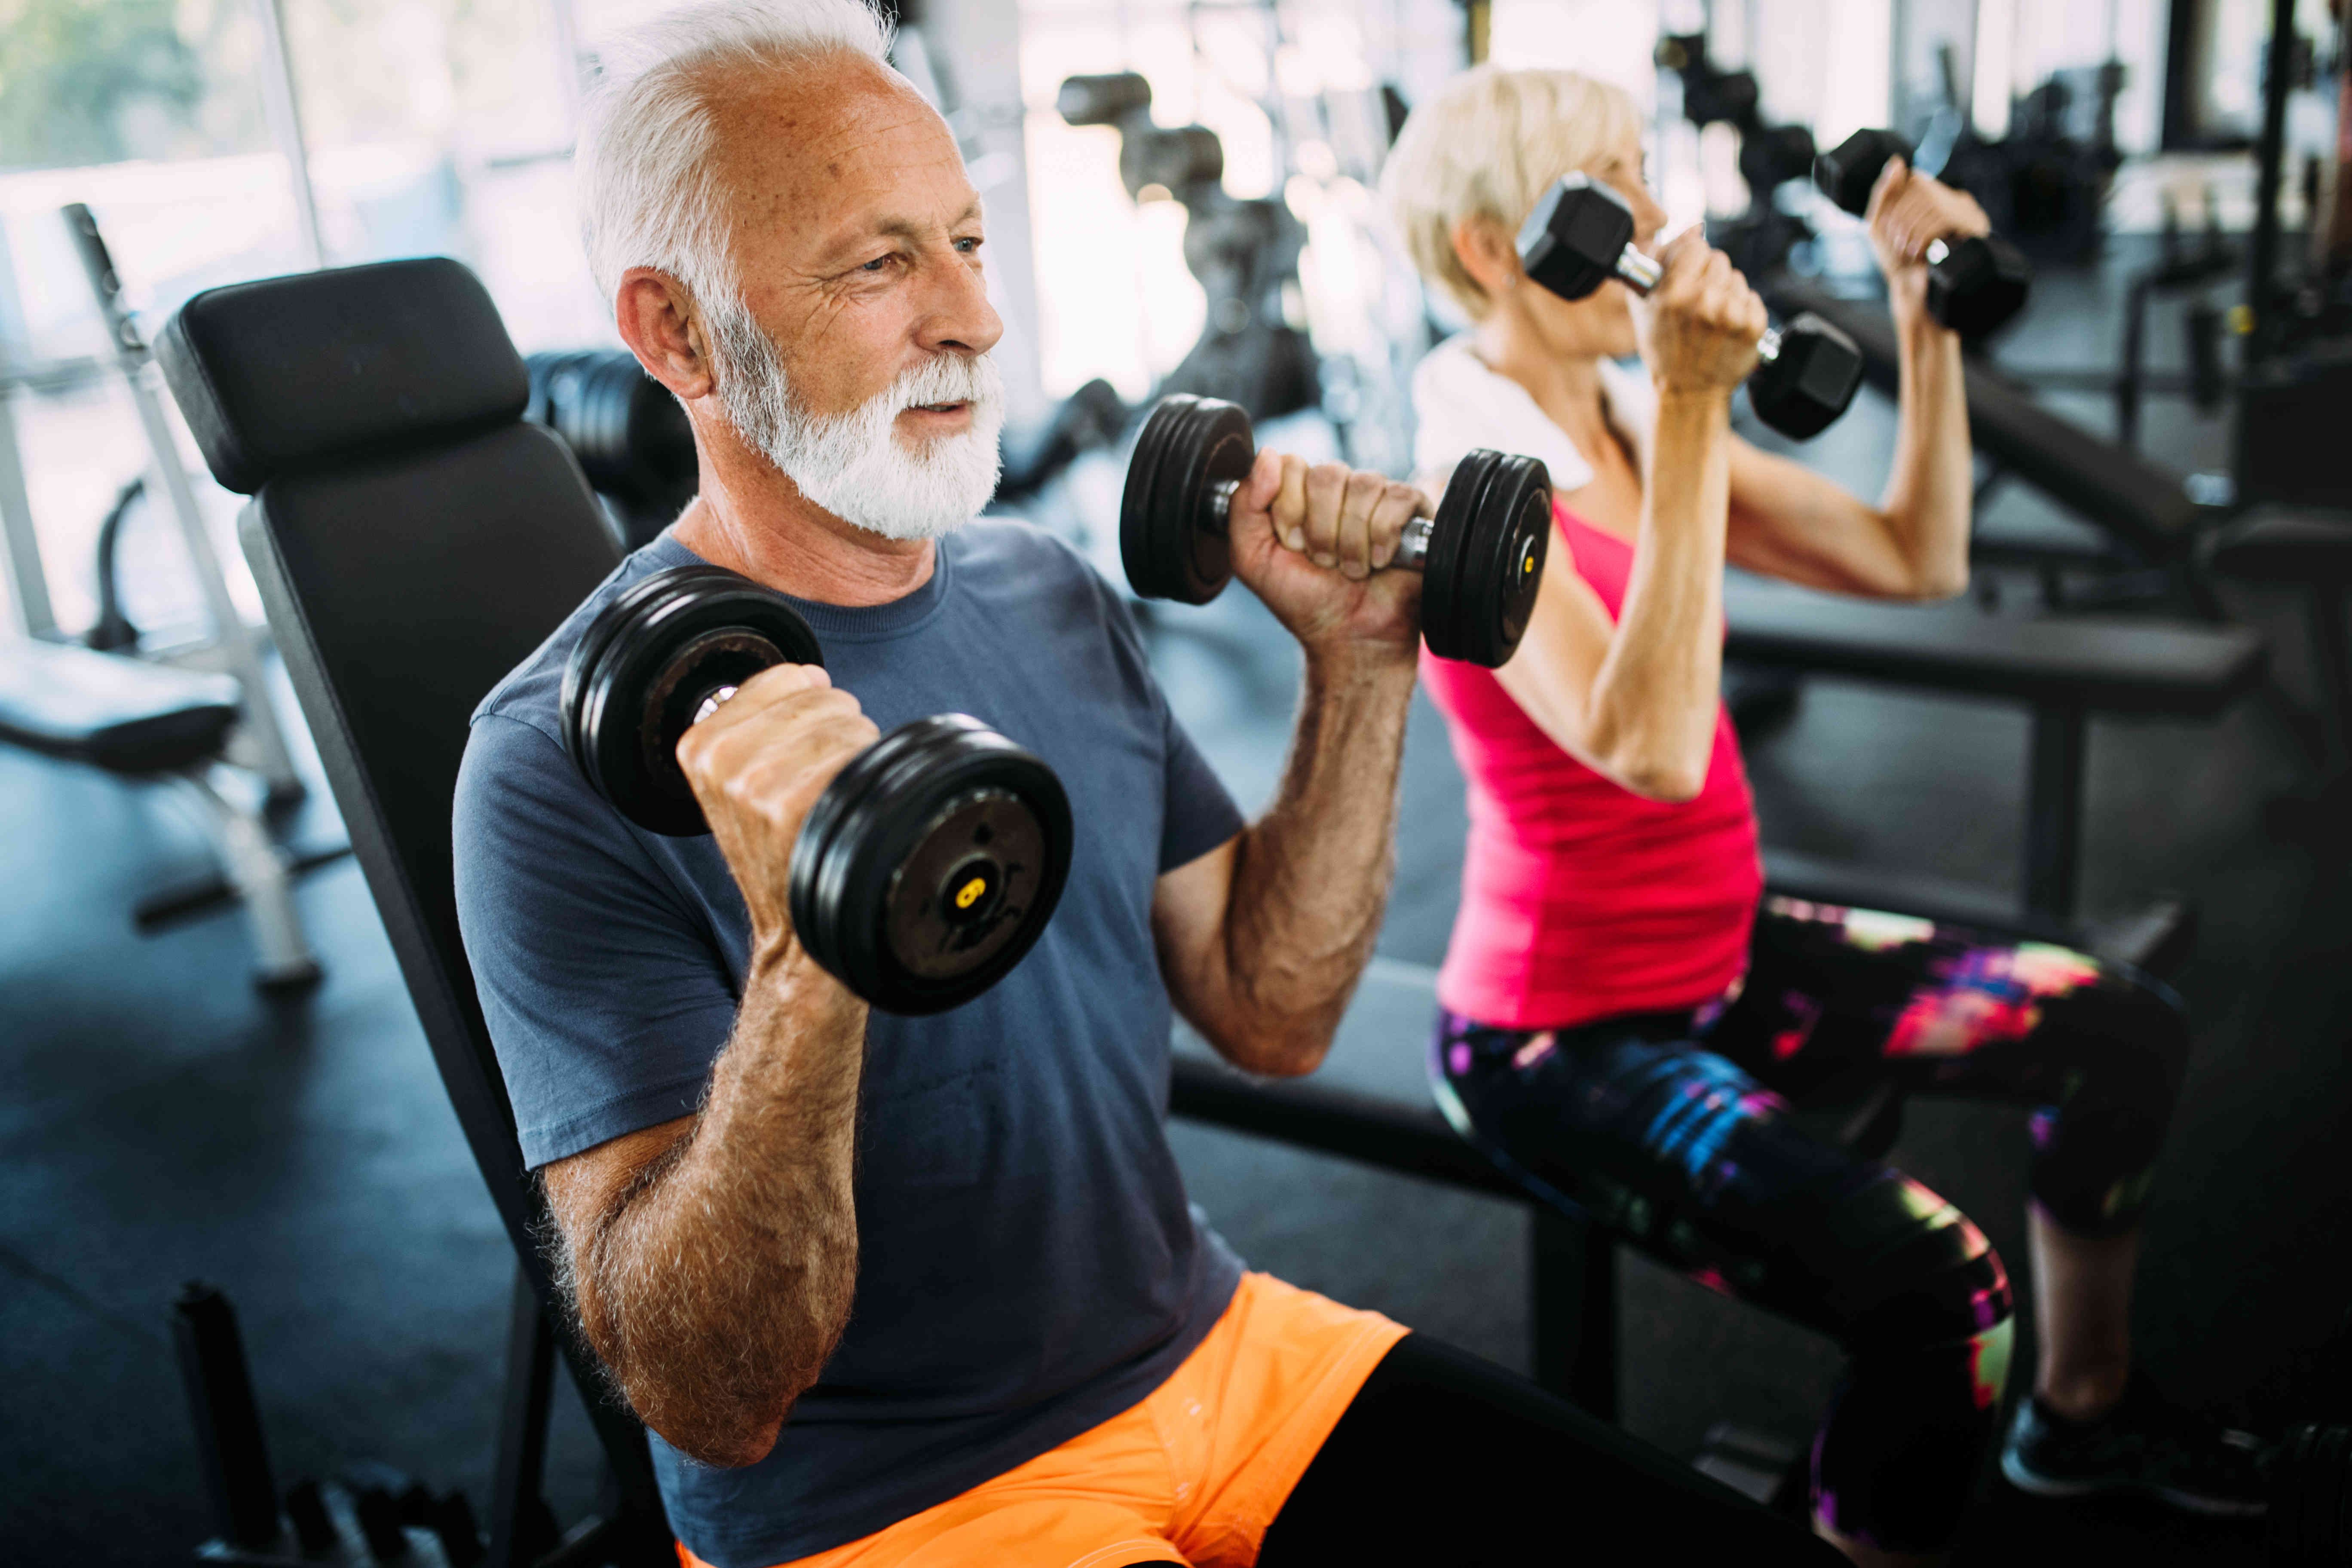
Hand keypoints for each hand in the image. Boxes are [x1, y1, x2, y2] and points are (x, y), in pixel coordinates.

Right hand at [673, 663, 879, 963]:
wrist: (792, 930)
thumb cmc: (779, 850)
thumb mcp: (740, 781)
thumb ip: (761, 719)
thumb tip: (810, 674)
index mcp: (698, 744)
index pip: (786, 677)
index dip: (812, 710)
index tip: (802, 754)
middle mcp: (719, 760)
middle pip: (822, 696)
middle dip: (839, 730)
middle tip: (824, 785)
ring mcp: (753, 784)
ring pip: (844, 721)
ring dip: (857, 754)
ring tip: (836, 798)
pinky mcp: (790, 806)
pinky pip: (855, 753)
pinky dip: (868, 776)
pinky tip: (848, 811)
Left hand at [1229, 450, 1426, 667]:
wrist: (1349, 637)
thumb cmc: (1304, 600)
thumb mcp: (1252, 558)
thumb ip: (1244, 505)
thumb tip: (1268, 454)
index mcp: (1300, 492)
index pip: (1290, 465)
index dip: (1288, 510)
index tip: (1293, 546)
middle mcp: (1339, 487)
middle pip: (1326, 474)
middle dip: (1320, 530)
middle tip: (1323, 561)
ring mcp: (1377, 495)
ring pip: (1362, 487)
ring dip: (1351, 541)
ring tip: (1351, 568)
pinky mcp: (1412, 508)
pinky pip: (1396, 499)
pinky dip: (1382, 539)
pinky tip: (1380, 562)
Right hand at [1632, 229, 1768, 395]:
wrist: (1688, 392)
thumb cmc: (1663, 349)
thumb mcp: (1645, 306)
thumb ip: (1658, 260)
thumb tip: (1689, 227)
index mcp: (1675, 292)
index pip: (1697, 246)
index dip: (1692, 260)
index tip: (1688, 274)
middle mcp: (1705, 301)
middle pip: (1720, 260)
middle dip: (1710, 277)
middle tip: (1699, 303)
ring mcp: (1733, 314)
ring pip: (1737, 279)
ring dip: (1727, 293)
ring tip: (1712, 319)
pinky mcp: (1754, 326)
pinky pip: (1753, 298)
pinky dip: (1742, 309)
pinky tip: (1726, 328)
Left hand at [1865, 158, 1990, 320]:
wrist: (1920, 294)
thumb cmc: (1898, 260)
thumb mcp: (1881, 224)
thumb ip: (1883, 192)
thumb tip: (1898, 161)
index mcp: (1928, 193)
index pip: (1905, 183)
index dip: (1891, 210)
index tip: (1890, 234)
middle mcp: (1947, 195)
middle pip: (1914, 194)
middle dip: (1899, 224)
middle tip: (1899, 248)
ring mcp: (1962, 208)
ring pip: (1926, 207)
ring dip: (1910, 234)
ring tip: (1909, 253)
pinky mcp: (1970, 224)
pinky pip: (1940, 220)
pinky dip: (1923, 239)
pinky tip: (1922, 255)